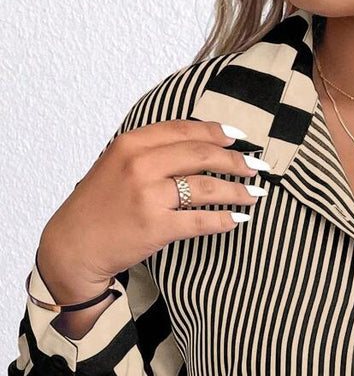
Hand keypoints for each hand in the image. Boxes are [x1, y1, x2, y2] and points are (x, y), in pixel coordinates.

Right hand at [37, 118, 270, 293]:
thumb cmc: (98, 208)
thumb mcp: (116, 166)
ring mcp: (148, 196)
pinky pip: (201, 220)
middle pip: (201, 155)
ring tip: (254, 195)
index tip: (240, 139)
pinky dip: (224, 220)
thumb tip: (195, 148)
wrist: (73, 245)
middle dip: (236, 162)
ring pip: (206, 187)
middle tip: (257, 169)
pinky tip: (238, 219)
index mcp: (131, 144)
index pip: (184, 130)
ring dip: (237, 191)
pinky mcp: (156, 227)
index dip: (217, 133)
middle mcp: (140, 165)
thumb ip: (150, 153)